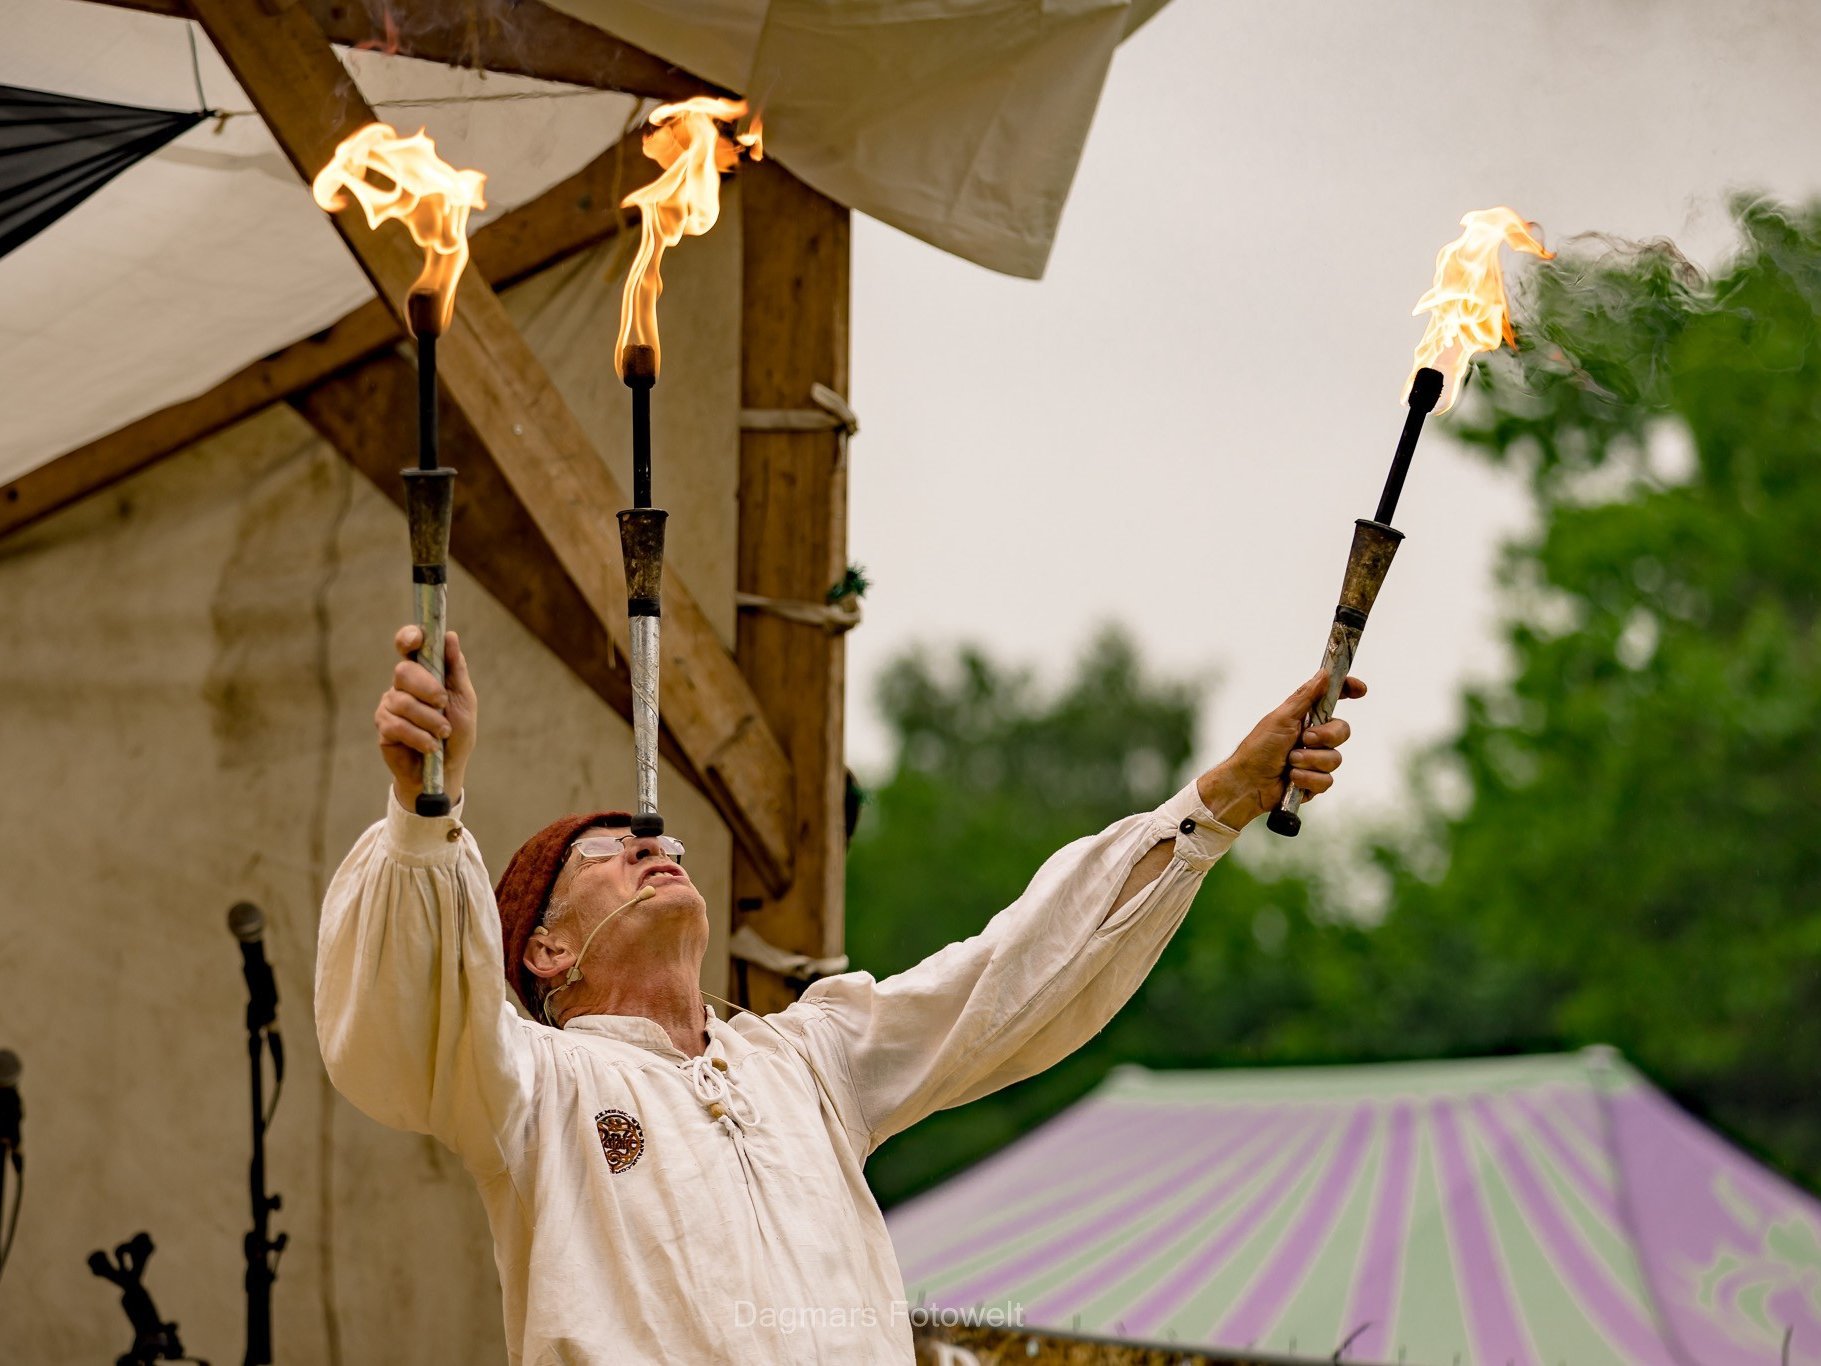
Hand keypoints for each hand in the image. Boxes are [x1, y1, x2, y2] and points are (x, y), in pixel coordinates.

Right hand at [375, 626, 477, 808]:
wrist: (447, 770)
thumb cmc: (457, 733)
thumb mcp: (463, 700)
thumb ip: (456, 669)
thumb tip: (450, 636)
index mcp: (424, 673)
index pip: (408, 646)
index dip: (408, 637)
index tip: (416, 640)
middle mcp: (403, 685)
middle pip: (403, 672)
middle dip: (427, 687)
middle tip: (443, 703)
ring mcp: (390, 705)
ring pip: (403, 702)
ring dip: (429, 719)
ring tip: (443, 734)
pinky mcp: (384, 727)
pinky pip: (397, 725)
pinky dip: (419, 736)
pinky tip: (430, 747)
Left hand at [1195, 669, 1365, 829]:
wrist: (1248, 783)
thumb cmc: (1258, 748)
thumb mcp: (1281, 718)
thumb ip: (1305, 697)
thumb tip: (1324, 673)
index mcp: (1305, 717)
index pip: (1333, 700)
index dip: (1348, 691)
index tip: (1360, 690)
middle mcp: (1313, 737)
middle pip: (1343, 731)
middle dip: (1326, 736)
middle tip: (1305, 739)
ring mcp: (1315, 760)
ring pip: (1335, 759)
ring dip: (1310, 761)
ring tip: (1289, 762)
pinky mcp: (1314, 782)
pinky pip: (1327, 780)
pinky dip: (1307, 780)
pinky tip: (1291, 779)